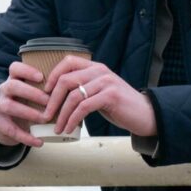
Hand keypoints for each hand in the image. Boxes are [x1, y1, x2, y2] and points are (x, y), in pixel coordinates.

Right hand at [0, 62, 52, 148]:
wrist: (7, 124)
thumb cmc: (28, 104)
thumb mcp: (34, 93)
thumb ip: (48, 88)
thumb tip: (77, 87)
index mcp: (14, 79)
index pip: (15, 68)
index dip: (27, 70)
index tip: (41, 77)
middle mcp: (4, 90)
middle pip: (12, 86)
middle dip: (31, 93)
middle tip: (48, 101)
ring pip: (9, 106)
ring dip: (29, 113)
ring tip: (45, 119)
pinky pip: (10, 130)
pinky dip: (26, 137)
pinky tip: (39, 142)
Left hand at [41, 56, 157, 137]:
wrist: (146, 115)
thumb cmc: (120, 106)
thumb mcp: (101, 92)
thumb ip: (85, 88)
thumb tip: (58, 98)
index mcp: (96, 67)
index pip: (68, 61)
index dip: (53, 75)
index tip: (45, 92)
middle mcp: (100, 71)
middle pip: (66, 80)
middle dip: (52, 100)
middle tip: (45, 115)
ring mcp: (106, 82)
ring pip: (73, 96)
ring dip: (61, 114)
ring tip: (57, 127)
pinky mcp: (110, 96)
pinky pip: (83, 107)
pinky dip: (72, 120)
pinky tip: (69, 129)